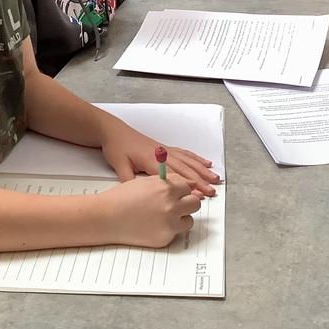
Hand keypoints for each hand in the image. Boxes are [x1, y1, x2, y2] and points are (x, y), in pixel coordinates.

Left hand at [101, 121, 219, 196]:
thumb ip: (129, 181)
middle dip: (200, 180)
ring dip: (201, 170)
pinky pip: (184, 153)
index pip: (173, 176)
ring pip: (187, 161)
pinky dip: (195, 158)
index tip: (198, 195)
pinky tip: (204, 162)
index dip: (187, 186)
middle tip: (212, 191)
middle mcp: (162, 154)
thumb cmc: (117, 148)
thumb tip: (139, 196)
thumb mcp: (119, 166)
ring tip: (215, 178)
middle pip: (184, 169)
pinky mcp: (165, 148)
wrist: (114, 131)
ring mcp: (165, 150)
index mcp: (152, 160)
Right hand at [102, 174, 201, 247]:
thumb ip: (169, 181)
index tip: (179, 192)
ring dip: (181, 217)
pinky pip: (176, 233)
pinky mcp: (165, 238)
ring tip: (165, 216)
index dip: (183, 189)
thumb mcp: (147, 182)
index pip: (189, 187)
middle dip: (187, 202)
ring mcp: (169, 224)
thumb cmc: (123, 197)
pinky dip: (170, 229)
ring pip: (189, 220)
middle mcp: (171, 206)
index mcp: (166, 189)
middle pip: (195, 203)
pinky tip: (155, 225)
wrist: (107, 217)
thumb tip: (187, 184)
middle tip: (176, 204)